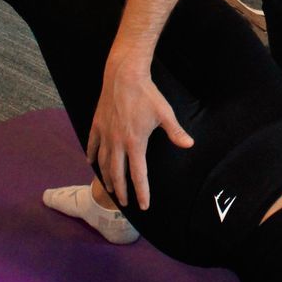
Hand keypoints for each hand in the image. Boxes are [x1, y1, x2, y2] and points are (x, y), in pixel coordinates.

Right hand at [84, 60, 192, 209]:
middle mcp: (118, 143)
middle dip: (121, 191)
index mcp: (135, 143)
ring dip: (106, 178)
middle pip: (117, 174)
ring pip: (103, 163)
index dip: (141, 192)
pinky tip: (92, 163)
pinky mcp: (97, 125)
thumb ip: (176, 132)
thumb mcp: (165, 114)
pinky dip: (92, 156)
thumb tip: (189, 145)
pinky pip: (92, 145)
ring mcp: (105, 134)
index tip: (143, 205)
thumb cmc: (147, 95)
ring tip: (110, 188)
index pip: (138, 175)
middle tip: (124, 202)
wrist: (124, 76)